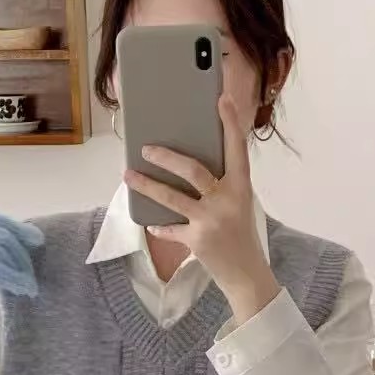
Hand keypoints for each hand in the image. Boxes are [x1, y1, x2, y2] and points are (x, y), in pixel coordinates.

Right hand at [0, 213, 43, 314]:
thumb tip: (0, 252)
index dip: (19, 229)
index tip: (37, 240)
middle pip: (3, 236)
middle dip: (22, 255)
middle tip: (31, 274)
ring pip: (1, 252)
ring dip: (20, 271)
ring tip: (30, 287)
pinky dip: (13, 280)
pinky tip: (23, 290)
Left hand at [123, 95, 279, 321]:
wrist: (246, 275)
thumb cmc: (240, 234)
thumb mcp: (238, 204)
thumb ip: (220, 184)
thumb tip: (186, 163)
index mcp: (241, 187)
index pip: (237, 149)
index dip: (230, 123)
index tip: (222, 98)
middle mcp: (226, 201)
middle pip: (193, 170)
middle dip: (167, 157)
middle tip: (146, 148)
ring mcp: (210, 221)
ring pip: (172, 197)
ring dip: (146, 185)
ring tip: (128, 175)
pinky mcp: (197, 240)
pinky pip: (169, 229)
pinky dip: (160, 226)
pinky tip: (151, 223)